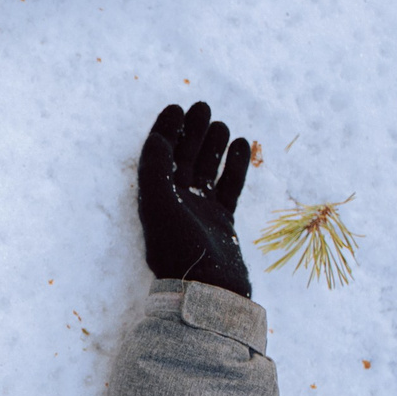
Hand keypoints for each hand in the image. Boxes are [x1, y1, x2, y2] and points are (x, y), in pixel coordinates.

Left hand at [137, 102, 251, 297]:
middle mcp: (175, 203)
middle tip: (202, 106)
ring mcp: (200, 211)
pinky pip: (229, 186)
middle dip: (190, 132)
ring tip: (221, 123)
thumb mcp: (160, 206)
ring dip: (212, 146)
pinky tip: (242, 144)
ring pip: (206, 170)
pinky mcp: (223, 221)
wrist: (209, 289)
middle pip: (182, 158)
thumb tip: (156, 140)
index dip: (165, 129)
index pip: (158, 155)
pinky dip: (235, 165)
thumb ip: (154, 171)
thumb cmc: (180, 249)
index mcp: (155, 198)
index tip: (176, 107)